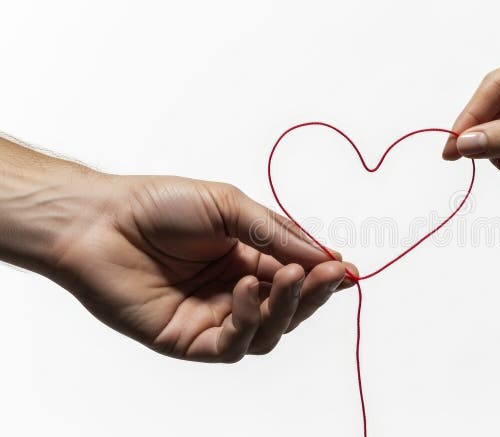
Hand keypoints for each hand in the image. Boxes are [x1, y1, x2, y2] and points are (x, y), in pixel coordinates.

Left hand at [49, 174, 355, 362]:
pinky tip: (246, 289)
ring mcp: (213, 318)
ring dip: (285, 308)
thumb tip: (330, 257)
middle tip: (329, 275)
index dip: (324, 276)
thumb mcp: (230, 207)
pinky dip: (247, 320)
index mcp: (247, 258)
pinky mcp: (188, 341)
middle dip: (313, 293)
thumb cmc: (157, 206)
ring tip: (285, 276)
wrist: (98, 220)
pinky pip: (232, 345)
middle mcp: (234, 292)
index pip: (298, 276)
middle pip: (290, 308)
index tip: (348, 270)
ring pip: (268, 332)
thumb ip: (278, 234)